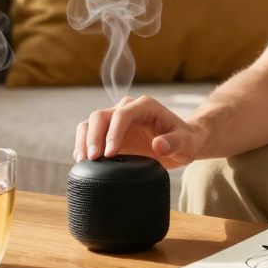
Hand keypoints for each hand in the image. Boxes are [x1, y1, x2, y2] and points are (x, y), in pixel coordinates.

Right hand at [73, 95, 204, 168]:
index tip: (110, 154)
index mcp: (145, 106)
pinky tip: (82, 161)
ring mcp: (116, 120)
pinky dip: (83, 145)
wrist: (181, 144)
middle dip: (94, 137)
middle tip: (92, 159)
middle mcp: (128, 109)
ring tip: (83, 160)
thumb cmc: (185, 141)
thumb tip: (158, 146)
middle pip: (101, 116)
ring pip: (91, 123)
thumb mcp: (186, 144)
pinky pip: (90, 135)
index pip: (123, 114)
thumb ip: (174, 143)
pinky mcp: (109, 133)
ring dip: (84, 140)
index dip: (113, 133)